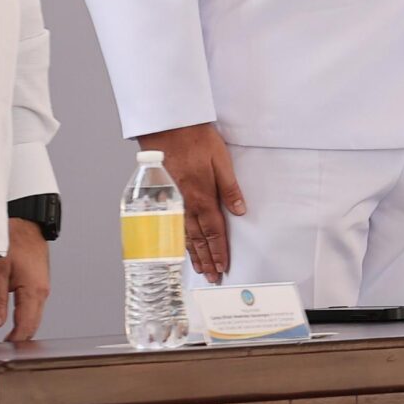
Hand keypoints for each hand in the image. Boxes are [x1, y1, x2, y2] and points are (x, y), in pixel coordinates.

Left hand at [0, 218, 51, 340]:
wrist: (27, 222)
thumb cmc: (13, 239)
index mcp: (34, 290)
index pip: (26, 325)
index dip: (15, 341)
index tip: (2, 351)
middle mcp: (42, 291)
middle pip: (33, 324)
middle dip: (20, 339)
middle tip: (4, 350)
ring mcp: (43, 287)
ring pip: (35, 316)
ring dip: (23, 328)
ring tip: (7, 339)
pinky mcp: (39, 282)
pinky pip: (34, 306)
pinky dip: (26, 317)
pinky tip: (14, 321)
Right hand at [140, 121, 242, 279]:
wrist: (167, 126)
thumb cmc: (196, 139)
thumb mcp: (221, 161)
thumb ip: (230, 188)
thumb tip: (240, 211)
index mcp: (203, 197)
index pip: (214, 232)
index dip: (219, 251)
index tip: (223, 267)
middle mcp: (186, 204)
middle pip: (198, 239)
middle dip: (206, 260)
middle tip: (212, 277)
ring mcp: (172, 201)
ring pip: (184, 235)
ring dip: (192, 254)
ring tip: (199, 269)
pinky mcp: (163, 196)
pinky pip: (172, 225)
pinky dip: (178, 240)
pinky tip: (180, 247)